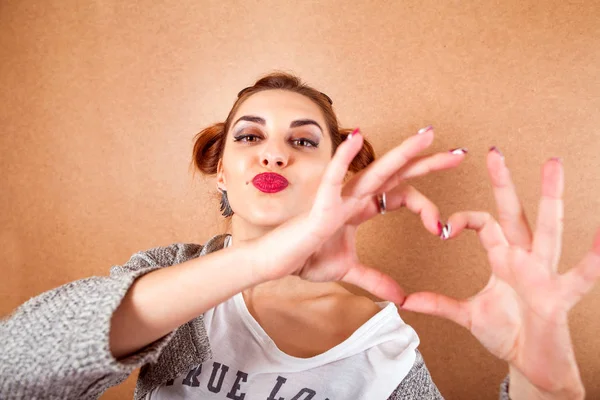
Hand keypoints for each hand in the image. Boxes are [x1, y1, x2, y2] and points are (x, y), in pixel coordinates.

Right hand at [251, 127, 466, 303]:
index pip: (403, 195)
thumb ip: (376, 280)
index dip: (427, 207)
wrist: (278, 263)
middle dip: (428, 162)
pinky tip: (357, 137)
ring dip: (402, 152)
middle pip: (398, 175)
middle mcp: (355, 197)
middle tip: (459, 154)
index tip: (444, 228)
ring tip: (427, 135)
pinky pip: (334, 178)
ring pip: (376, 171)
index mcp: (363, 207)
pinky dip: (344, 158)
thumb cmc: (307, 257)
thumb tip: (401, 298)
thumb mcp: (349, 271)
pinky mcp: (322, 206)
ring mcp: (340, 198)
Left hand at [400, 148, 598, 396]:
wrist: (533, 364)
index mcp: (503, 257)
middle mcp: (524, 258)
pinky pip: (578, 277)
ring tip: (553, 165)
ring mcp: (543, 274)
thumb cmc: (508, 332)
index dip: (463, 220)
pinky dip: (593, 260)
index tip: (443, 227)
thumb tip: (405, 300)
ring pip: (547, 229)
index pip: (484, 223)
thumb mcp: (467, 315)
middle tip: (494, 151)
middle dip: (504, 184)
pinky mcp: (558, 296)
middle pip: (513, 214)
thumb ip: (438, 304)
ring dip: (549, 197)